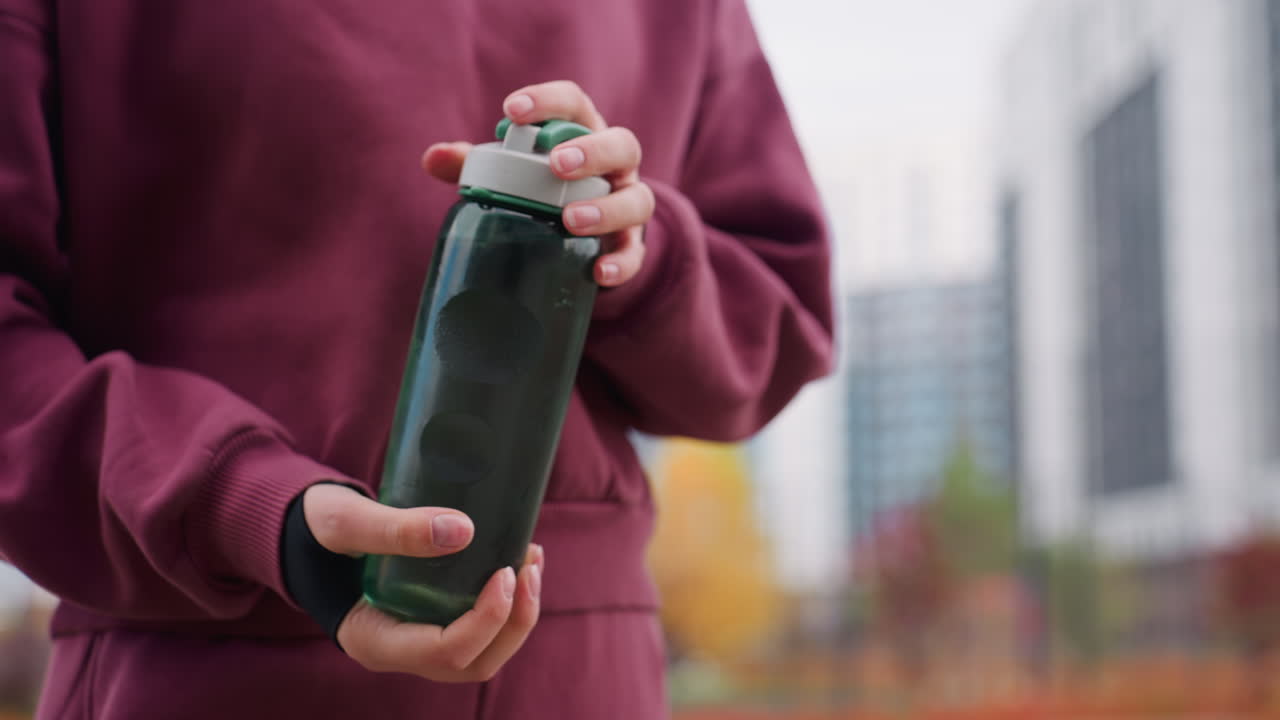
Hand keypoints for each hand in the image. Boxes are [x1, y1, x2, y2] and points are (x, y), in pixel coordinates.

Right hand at [302, 483, 543, 681]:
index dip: (486, 619)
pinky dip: (507, 602)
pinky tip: (519, 560)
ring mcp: (418, 639)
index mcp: (373, 640)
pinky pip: (481, 629)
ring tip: (532, 561)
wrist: (307, 532)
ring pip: (484, 652)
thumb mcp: (343, 520)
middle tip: (530, 567)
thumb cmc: (316, 530)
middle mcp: (400, 650)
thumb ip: (393, 528)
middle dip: (514, 622)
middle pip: (474, 662)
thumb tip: (464, 531)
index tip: (505, 570)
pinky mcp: (432, 618)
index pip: (445, 652)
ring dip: (518, 615)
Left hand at [422, 80, 654, 287]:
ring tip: (570, 220)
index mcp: (583, 134)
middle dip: (592, 152)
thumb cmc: (543, 192)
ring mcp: (628, 204)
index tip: (513, 110)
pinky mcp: (631, 245)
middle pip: (622, 145)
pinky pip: (636, 254)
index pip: (574, 104)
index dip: (548, 101)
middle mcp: (615, 166)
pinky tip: (598, 273)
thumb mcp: (512, 174)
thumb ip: (476, 164)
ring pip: (637, 199)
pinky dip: (621, 263)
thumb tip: (432, 158)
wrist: (583, 238)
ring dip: (607, 208)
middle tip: (558, 166)